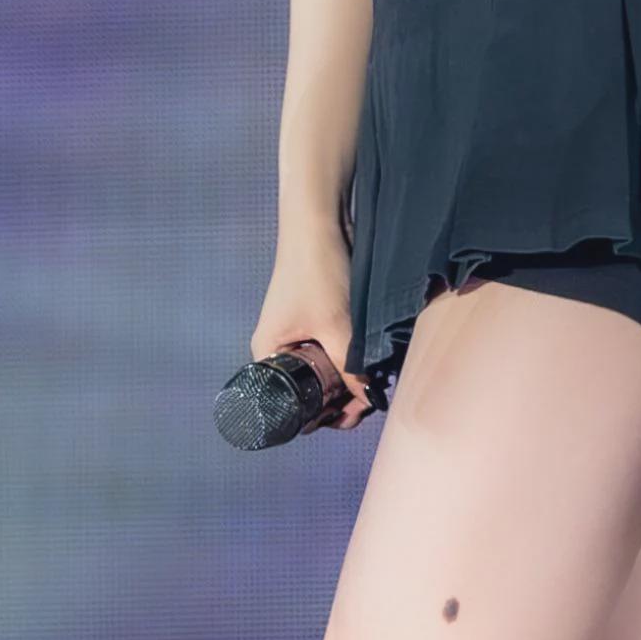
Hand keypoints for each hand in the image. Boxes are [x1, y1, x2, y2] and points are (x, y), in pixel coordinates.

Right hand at [250, 225, 374, 430]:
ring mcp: (297, 332)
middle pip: (308, 391)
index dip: (321, 417)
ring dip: (345, 380)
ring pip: (322, 371)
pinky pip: (329, 350)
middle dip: (337, 401)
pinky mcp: (314, 318)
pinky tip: (367, 363)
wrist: (320, 222)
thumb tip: (368, 401)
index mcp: (269, 355)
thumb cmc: (316, 271)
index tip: (350, 417)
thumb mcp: (335, 326)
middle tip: (367, 402)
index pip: (291, 405)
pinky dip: (346, 359)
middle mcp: (279, 346)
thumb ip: (352, 367)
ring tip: (371, 385)